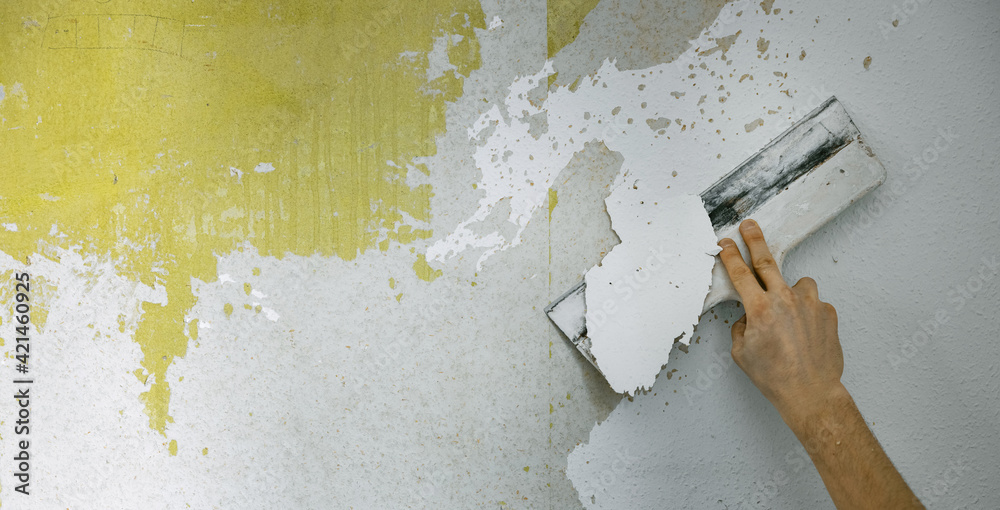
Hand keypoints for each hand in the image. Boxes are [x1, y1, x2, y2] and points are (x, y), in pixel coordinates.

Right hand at [718, 219, 845, 424]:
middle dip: (755, 240)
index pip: (740, 273)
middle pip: (766, 261)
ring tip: (788, 311)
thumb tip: (748, 317)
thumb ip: (741, 327)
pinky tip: (805, 332)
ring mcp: (810, 304)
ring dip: (790, 290)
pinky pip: (814, 303)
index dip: (730, 255)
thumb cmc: (774, 377)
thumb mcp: (741, 353)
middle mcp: (785, 300)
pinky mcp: (828, 312)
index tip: (726, 243)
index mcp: (760, 309)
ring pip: (798, 283)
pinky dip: (807, 312)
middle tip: (749, 226)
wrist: (810, 392)